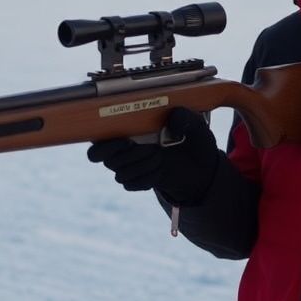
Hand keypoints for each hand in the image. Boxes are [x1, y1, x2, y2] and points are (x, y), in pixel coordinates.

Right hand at [86, 107, 220, 204]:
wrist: (203, 166)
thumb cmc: (192, 139)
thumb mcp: (195, 124)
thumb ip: (186, 117)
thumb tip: (172, 121)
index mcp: (127, 129)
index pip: (97, 138)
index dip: (103, 141)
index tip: (126, 139)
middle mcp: (121, 149)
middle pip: (98, 157)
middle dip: (123, 154)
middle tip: (148, 148)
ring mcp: (128, 167)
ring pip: (119, 173)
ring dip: (141, 165)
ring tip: (161, 156)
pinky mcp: (137, 182)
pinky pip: (131, 184)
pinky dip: (147, 177)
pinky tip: (161, 170)